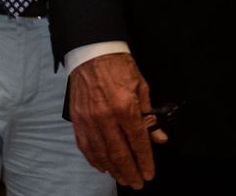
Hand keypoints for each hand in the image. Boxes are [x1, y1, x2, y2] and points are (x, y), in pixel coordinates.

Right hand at [68, 52, 165, 188]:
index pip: (137, 141)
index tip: (149, 174)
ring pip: (101, 153)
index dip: (145, 161)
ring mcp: (89, 119)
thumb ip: (149, 115)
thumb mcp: (142, 87)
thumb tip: (158, 138)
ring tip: (122, 178)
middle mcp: (106, 117)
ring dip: (113, 169)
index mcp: (125, 107)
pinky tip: (102, 167)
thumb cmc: (120, 67)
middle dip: (129, 171)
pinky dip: (94, 159)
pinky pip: (85, 146)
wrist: (92, 52)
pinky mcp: (77, 119)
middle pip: (119, 153)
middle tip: (136, 183)